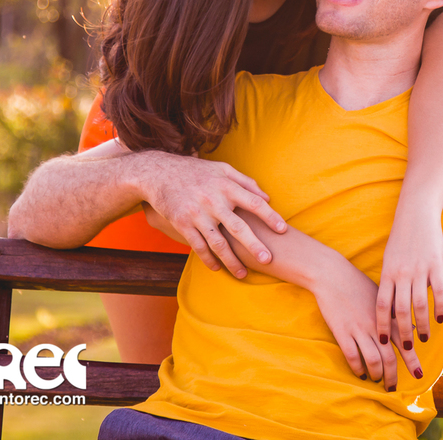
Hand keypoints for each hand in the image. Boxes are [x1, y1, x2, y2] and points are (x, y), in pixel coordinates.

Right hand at [137, 152, 287, 277]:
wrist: (159, 173)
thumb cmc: (196, 170)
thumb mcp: (222, 169)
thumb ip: (246, 182)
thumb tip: (267, 197)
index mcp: (226, 186)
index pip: (254, 202)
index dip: (269, 216)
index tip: (283, 230)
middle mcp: (213, 201)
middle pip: (238, 227)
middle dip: (254, 245)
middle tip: (268, 260)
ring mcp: (197, 214)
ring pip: (217, 242)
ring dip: (231, 260)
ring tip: (243, 274)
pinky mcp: (182, 224)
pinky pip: (198, 246)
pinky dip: (208, 259)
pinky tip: (217, 268)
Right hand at [312, 246, 423, 390]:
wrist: (333, 274)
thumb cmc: (358, 285)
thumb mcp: (382, 297)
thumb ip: (395, 315)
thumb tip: (412, 328)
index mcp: (387, 316)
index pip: (405, 343)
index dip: (412, 361)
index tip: (419, 375)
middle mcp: (376, 325)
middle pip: (390, 356)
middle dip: (394, 375)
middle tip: (394, 388)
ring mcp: (358, 328)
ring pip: (373, 359)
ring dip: (377, 374)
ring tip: (377, 381)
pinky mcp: (342, 331)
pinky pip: (352, 355)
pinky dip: (358, 368)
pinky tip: (360, 374)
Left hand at [376, 215, 442, 353]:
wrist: (416, 214)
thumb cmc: (401, 239)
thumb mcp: (389, 260)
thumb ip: (389, 283)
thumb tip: (390, 310)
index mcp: (387, 273)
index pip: (381, 305)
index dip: (381, 325)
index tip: (382, 341)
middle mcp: (401, 274)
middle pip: (401, 310)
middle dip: (404, 332)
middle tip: (408, 348)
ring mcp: (419, 269)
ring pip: (420, 304)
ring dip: (423, 325)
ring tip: (426, 338)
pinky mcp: (435, 264)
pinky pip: (438, 290)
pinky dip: (439, 307)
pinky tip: (440, 319)